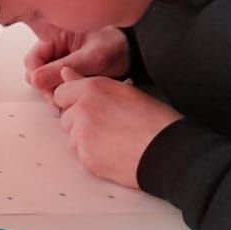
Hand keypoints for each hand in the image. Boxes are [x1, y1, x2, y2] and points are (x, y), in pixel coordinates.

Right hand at [26, 27, 129, 93]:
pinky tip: (76, 96)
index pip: (33, 59)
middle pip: (37, 72)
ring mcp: (62, 60)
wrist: (135, 52)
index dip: (37, 77)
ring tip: (71, 98)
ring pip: (46, 80)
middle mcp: (56, 47)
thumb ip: (62, 68)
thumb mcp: (90, 58)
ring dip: (55, 91)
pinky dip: (64, 92)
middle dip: (46, 87)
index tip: (48, 90)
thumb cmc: (116, 46)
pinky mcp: (69, 70)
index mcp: (56, 35)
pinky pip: (58, 84)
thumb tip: (36, 80)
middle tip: (60, 99)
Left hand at [51, 68, 181, 188]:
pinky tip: (113, 153)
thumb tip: (65, 73)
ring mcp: (82, 133)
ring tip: (113, 141)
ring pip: (71, 137)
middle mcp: (83, 108)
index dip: (75, 102)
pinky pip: (80, 155)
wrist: (168, 151)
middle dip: (80, 123)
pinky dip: (92, 156)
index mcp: (93, 87)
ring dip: (85, 140)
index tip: (89, 109)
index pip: (62, 93)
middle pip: (65, 117)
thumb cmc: (155, 120)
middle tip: (108, 127)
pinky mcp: (86, 156)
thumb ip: (88, 83)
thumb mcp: (124, 92)